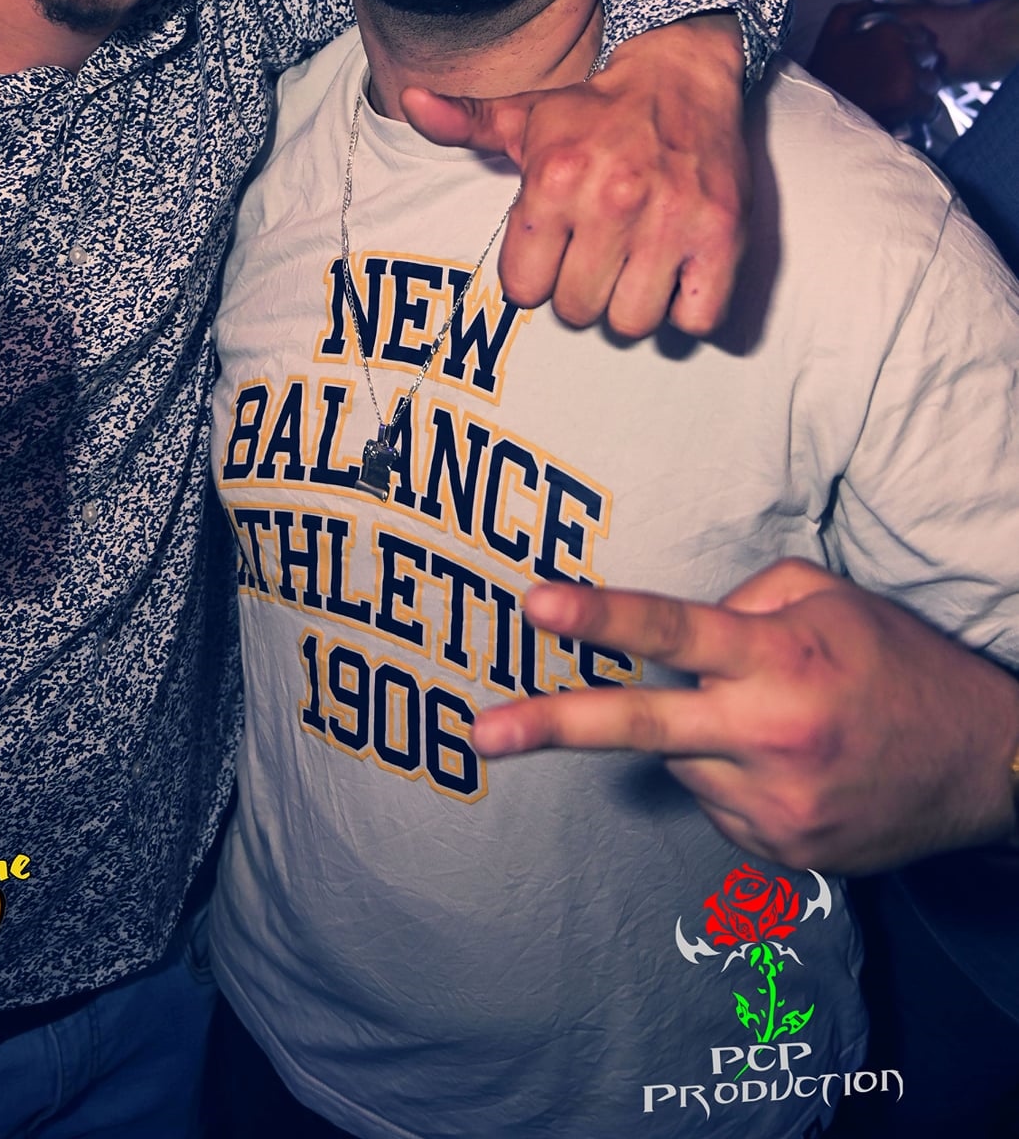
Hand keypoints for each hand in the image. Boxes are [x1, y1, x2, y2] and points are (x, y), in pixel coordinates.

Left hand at [402, 14, 747, 338]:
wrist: (682, 76)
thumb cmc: (597, 110)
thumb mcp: (525, 114)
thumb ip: (465, 122)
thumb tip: (412, 103)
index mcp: (554, 177)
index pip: (524, 289)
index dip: (537, 276)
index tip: (555, 250)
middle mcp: (611, 199)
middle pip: (577, 311)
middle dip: (583, 291)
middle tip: (598, 254)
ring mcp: (671, 220)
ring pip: (632, 324)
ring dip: (632, 305)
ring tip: (635, 265)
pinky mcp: (723, 236)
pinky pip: (696, 320)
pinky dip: (685, 310)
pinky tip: (675, 274)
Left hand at [473, 561, 1018, 873]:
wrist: (983, 768)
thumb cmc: (898, 663)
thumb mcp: (830, 597)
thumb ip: (747, 596)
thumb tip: (680, 629)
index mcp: (780, 658)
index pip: (674, 631)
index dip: (601, 618)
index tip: (535, 606)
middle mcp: (771, 734)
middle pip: (641, 726)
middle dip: (552, 726)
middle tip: (480, 733)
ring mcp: (775, 804)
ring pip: (681, 762)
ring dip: (698, 736)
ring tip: (772, 721)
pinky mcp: (782, 852)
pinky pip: (716, 803)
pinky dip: (730, 776)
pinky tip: (787, 763)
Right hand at [808, 1, 941, 128]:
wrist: (819, 112)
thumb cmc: (824, 72)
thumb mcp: (830, 34)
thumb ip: (848, 10)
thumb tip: (869, 1)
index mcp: (888, 34)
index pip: (920, 32)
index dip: (913, 41)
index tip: (903, 52)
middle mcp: (903, 55)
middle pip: (930, 55)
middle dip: (921, 62)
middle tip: (906, 71)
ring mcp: (908, 80)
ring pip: (932, 79)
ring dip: (923, 84)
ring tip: (907, 90)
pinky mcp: (909, 105)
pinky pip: (929, 103)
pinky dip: (921, 106)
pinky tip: (907, 106)